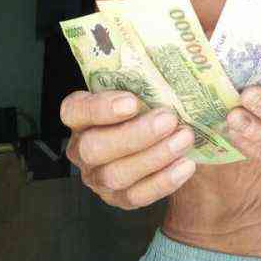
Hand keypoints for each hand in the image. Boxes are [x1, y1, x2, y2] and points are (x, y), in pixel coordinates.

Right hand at [61, 90, 195, 209]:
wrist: (172, 141)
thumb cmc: (154, 106)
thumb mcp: (146, 89)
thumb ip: (149, 81)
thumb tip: (173, 61)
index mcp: (82, 115)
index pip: (74, 110)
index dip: (99, 108)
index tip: (132, 102)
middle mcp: (83, 147)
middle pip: (94, 147)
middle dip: (134, 135)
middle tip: (168, 120)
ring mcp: (97, 177)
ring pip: (116, 174)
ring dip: (154, 156)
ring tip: (184, 139)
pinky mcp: (118, 198)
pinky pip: (136, 196)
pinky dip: (163, 181)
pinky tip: (185, 164)